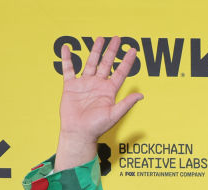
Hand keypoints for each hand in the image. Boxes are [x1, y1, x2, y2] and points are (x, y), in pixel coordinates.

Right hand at [55, 36, 142, 169]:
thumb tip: (141, 95)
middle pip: (106, 63)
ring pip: (90, 63)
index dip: (127, 61)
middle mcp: (98, 85)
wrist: (79, 132)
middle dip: (112, 51)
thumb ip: (126, 103)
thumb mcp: (114, 114)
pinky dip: (67, 59)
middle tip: (117, 38)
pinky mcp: (71, 86)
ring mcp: (84, 84)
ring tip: (100, 39)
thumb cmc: (97, 127)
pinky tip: (66, 48)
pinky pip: (68, 69)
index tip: (133, 50)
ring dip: (95, 51)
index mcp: (109, 91)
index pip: (120, 72)